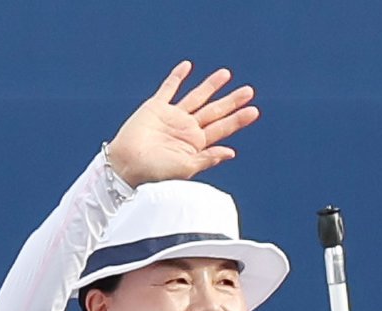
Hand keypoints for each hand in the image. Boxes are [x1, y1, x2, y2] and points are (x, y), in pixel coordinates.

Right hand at [107, 61, 258, 186]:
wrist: (127, 166)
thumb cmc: (155, 173)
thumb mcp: (186, 168)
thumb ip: (208, 158)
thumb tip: (232, 152)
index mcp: (197, 144)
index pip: (222, 128)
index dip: (238, 119)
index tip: (254, 111)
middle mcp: (188, 129)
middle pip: (215, 111)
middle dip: (232, 101)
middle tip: (249, 91)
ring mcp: (173, 116)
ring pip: (196, 97)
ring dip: (211, 86)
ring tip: (226, 74)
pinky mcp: (155, 107)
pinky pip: (169, 88)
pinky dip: (177, 77)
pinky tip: (188, 67)